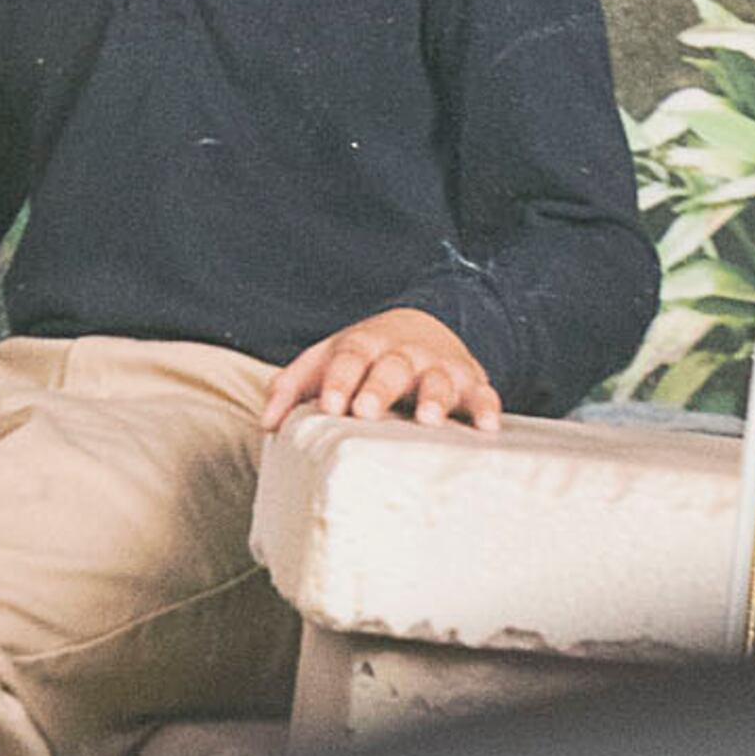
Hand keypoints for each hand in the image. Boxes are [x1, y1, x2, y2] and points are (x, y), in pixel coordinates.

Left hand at [261, 305, 502, 432]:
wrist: (423, 328)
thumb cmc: (365, 359)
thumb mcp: (327, 361)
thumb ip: (293, 386)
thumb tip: (266, 423)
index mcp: (365, 346)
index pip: (349, 358)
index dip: (338, 380)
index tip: (328, 405)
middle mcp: (403, 354)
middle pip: (391, 366)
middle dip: (378, 388)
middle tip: (365, 412)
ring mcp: (439, 367)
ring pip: (437, 379)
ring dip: (433, 397)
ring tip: (427, 420)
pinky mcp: (472, 384)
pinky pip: (483, 395)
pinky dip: (487, 408)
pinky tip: (487, 427)